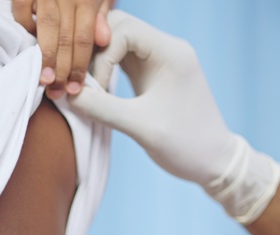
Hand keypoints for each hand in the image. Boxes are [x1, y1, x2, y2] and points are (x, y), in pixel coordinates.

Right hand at [13, 0, 114, 98]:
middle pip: (64, 39)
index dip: (79, 66)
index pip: (84, 39)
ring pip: (45, 29)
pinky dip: (25, 27)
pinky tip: (30, 42)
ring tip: (43, 80)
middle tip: (57, 94)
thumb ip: (101, 13)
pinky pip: (22, 10)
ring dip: (44, 57)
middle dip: (61, 69)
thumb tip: (103, 40)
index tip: (75, 89)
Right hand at [69, 11, 279, 223]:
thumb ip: (102, 108)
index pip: (122, 30)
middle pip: (117, 27)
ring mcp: (159, 59)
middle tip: (81, 83)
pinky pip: (121, 58)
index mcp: (171, 53)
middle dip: (93, 52)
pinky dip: (104, 70)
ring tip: (86, 90)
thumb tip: (66, 94)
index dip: (101, 56)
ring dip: (96, 61)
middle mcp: (166, 48)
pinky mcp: (152, 73)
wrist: (214, 162)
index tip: (96, 89)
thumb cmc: (186, 145)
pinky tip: (95, 92)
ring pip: (116, 41)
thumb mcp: (140, 127)